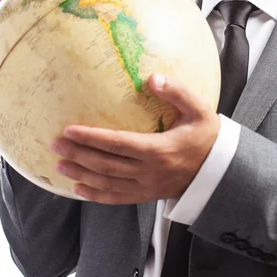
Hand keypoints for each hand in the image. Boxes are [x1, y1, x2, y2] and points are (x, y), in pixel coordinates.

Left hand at [49, 73, 220, 203]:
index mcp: (159, 149)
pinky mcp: (147, 195)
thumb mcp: (199, 110)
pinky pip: (117, 198)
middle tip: (55, 143)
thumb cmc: (207, 136)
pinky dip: (96, 195)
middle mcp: (149, 171)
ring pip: (108, 183)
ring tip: (59, 164)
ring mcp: (147, 186)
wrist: (220, 170)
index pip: (117, 143)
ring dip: (81, 174)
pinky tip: (78, 190)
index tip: (69, 129)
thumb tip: (153, 77)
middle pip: (106, 164)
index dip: (91, 137)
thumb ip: (177, 92)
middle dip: (78, 154)